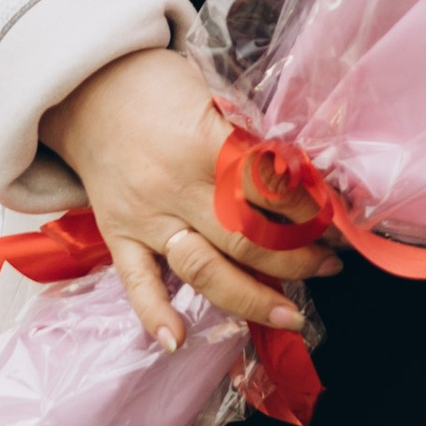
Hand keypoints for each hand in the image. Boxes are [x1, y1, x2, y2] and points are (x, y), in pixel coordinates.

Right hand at [41, 48, 339, 351]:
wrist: (86, 88)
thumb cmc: (158, 85)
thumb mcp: (213, 96)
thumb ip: (249, 138)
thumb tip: (303, 178)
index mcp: (207, 143)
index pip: (272, 189)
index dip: (312, 211)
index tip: (338, 223)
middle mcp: (178, 186)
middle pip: (248, 238)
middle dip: (298, 259)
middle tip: (329, 265)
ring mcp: (147, 216)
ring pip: (204, 268)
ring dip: (252, 297)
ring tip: (290, 312)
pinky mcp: (120, 234)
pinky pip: (137, 282)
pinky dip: (155, 314)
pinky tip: (178, 340)